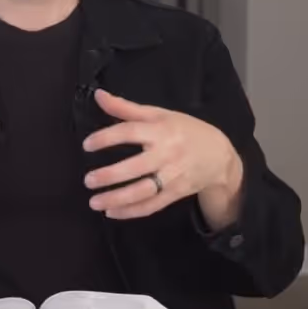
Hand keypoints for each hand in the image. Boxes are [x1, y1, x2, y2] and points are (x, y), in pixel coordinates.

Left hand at [82, 89, 243, 225]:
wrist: (220, 155)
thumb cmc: (185, 130)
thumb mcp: (159, 114)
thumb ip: (126, 108)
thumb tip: (98, 95)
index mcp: (161, 130)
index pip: (130, 132)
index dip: (107, 138)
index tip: (87, 145)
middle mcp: (167, 154)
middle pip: (136, 167)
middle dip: (110, 175)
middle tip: (88, 180)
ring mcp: (173, 176)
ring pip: (143, 191)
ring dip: (118, 199)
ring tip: (94, 202)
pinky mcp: (176, 193)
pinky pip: (152, 205)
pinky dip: (132, 211)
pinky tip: (111, 213)